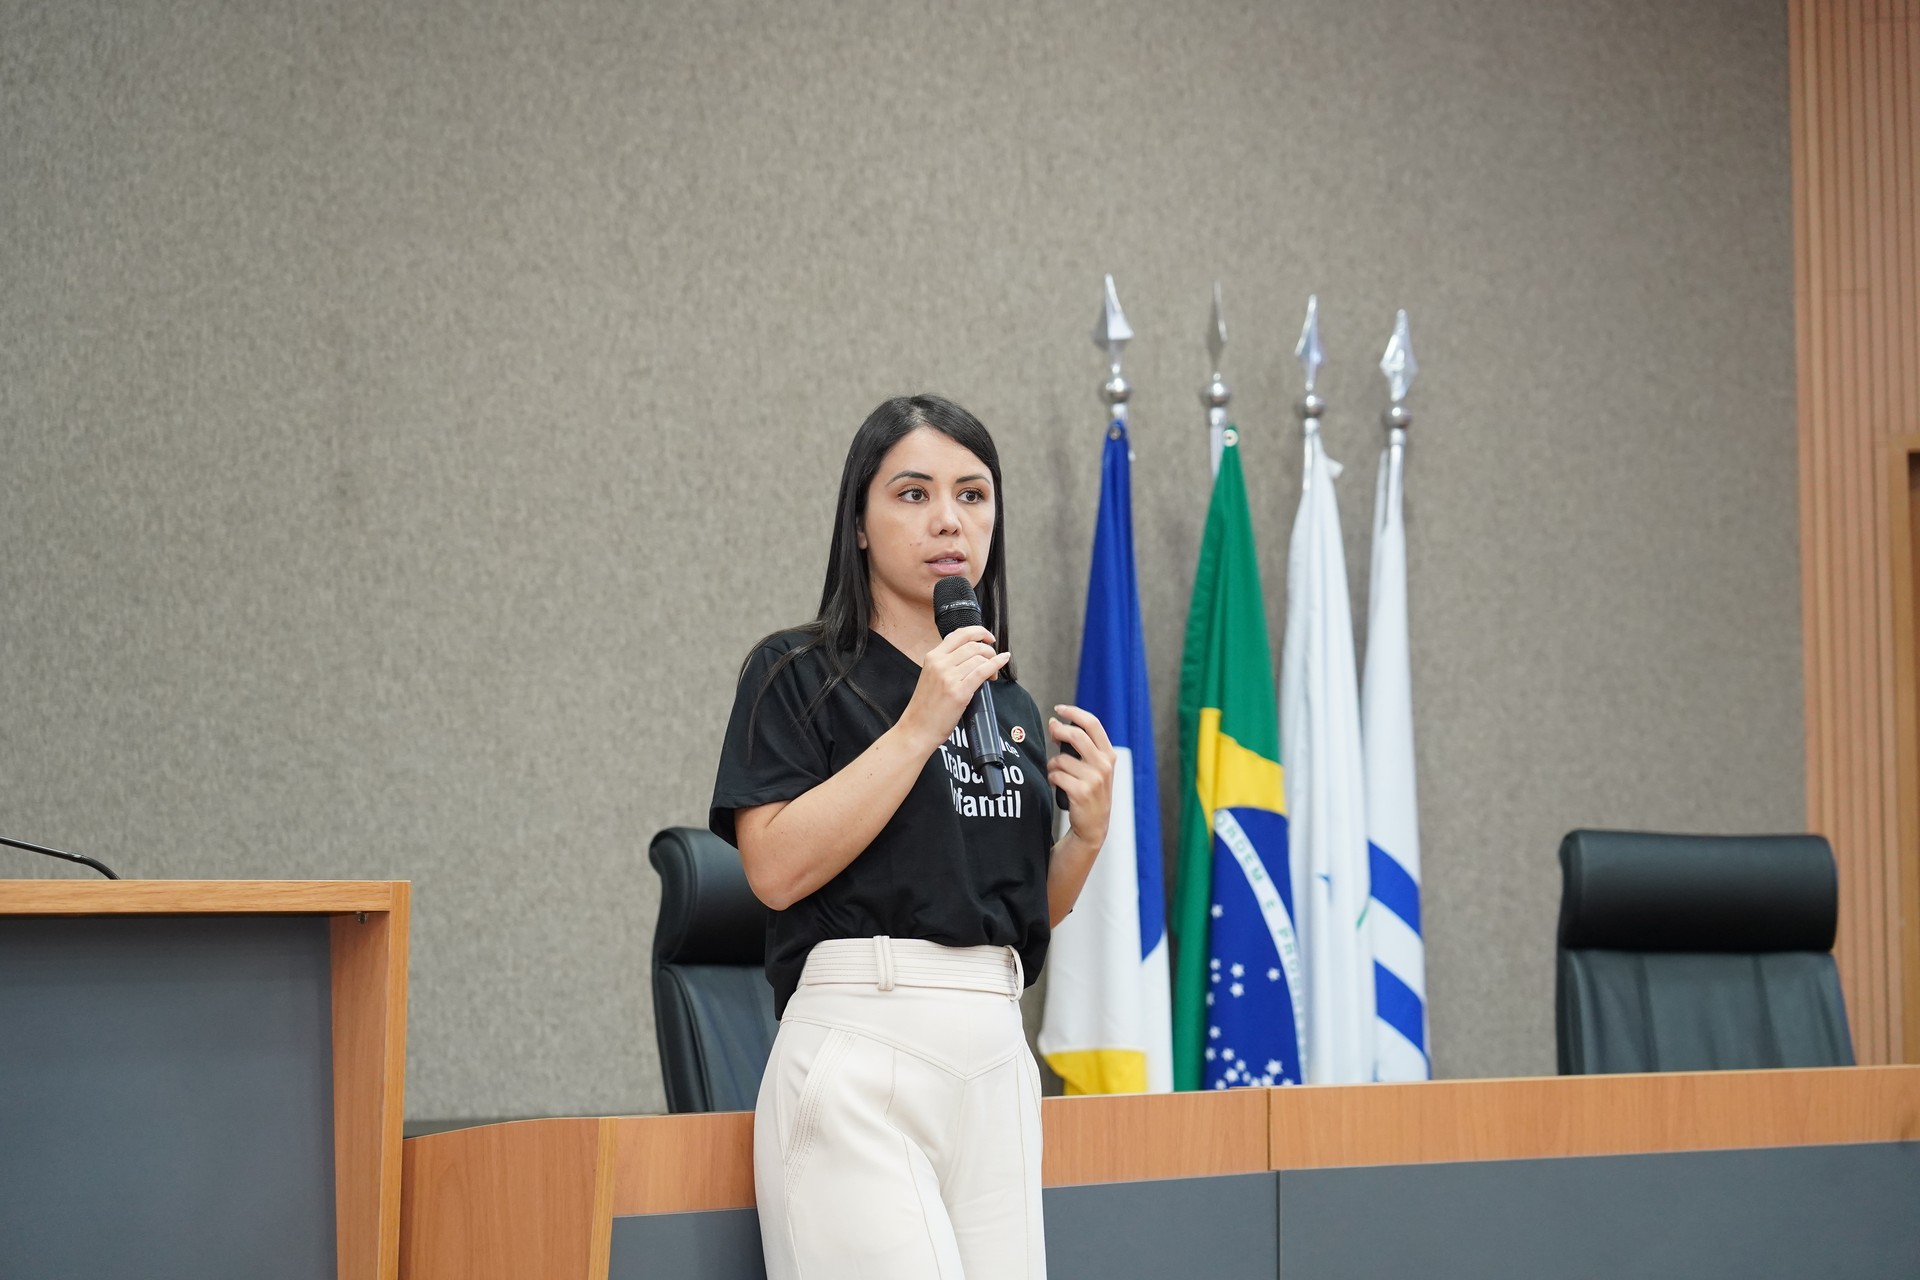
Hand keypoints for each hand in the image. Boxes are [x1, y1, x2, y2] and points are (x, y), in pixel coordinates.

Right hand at [897, 626, 1011, 752]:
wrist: (917, 729)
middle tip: (993, 660)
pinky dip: (996, 664)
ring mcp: (949, 677)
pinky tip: (1003, 661)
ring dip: (992, 661)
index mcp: (932, 657)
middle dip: (988, 650)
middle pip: (973, 645)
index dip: (978, 632)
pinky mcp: (959, 692)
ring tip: (992, 675)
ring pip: (979, 657)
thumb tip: (971, 655)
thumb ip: (946, 663)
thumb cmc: (926, 707)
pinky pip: (983, 671)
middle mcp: (940, 663)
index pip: (959, 634)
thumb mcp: (931, 676)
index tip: (988, 638)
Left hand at [1047, 704, 1114, 850]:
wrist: (1094, 825)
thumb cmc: (1091, 793)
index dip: (1074, 712)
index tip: (1059, 709)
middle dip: (1058, 731)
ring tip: (1057, 774)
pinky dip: (1052, 778)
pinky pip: (1056, 775)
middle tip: (1051, 733)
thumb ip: (1081, 747)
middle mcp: (1104, 765)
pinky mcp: (1081, 791)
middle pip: (1076, 735)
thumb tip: (1055, 725)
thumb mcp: (1095, 767)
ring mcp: (1094, 779)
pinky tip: (1056, 784)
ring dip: (1053, 765)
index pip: (1093, 723)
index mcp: (1109, 755)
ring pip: (1061, 759)